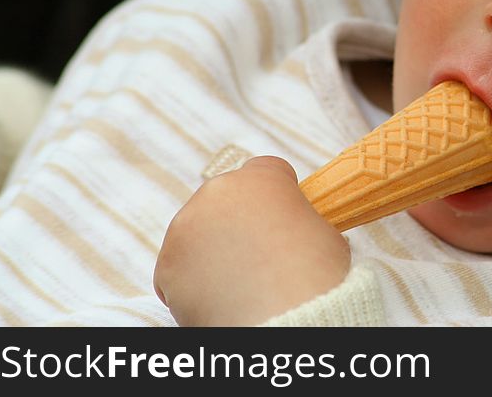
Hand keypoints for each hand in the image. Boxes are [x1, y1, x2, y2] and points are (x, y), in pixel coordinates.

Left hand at [153, 156, 350, 325]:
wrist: (288, 321)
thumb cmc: (316, 279)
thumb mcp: (324, 234)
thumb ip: (299, 220)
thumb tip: (292, 231)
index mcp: (262, 178)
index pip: (263, 171)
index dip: (276, 194)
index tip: (281, 215)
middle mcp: (218, 193)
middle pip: (225, 199)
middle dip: (237, 221)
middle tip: (257, 255)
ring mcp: (186, 228)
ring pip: (197, 232)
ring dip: (213, 250)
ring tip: (239, 282)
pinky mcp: (167, 265)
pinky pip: (179, 269)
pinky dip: (194, 281)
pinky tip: (219, 298)